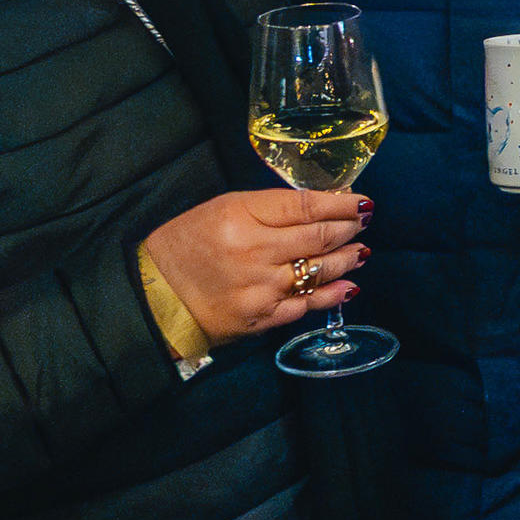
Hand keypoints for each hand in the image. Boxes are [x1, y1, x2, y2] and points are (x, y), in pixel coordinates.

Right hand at [142, 187, 369, 344]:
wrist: (156, 296)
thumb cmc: (187, 245)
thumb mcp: (223, 209)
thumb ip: (270, 209)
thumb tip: (319, 208)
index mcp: (242, 216)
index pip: (306, 206)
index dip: (340, 203)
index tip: (360, 201)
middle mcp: (256, 252)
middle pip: (319, 237)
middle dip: (348, 228)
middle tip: (363, 222)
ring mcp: (261, 288)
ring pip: (319, 271)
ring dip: (347, 259)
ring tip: (361, 251)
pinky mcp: (262, 318)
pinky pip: (306, 305)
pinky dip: (332, 295)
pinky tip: (348, 286)